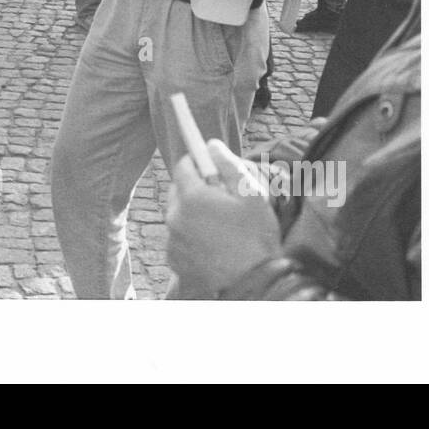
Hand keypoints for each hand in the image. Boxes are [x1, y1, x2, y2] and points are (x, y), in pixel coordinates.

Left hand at [166, 139, 281, 297]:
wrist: (254, 283)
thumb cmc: (256, 236)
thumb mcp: (251, 194)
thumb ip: (228, 164)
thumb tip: (211, 145)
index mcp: (192, 197)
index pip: (184, 165)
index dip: (198, 161)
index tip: (210, 164)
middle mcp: (175, 217)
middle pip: (179, 189)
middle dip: (196, 188)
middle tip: (221, 197)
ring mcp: (172, 240)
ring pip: (179, 214)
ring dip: (194, 212)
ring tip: (221, 224)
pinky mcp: (174, 259)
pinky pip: (178, 237)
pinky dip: (190, 235)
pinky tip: (213, 242)